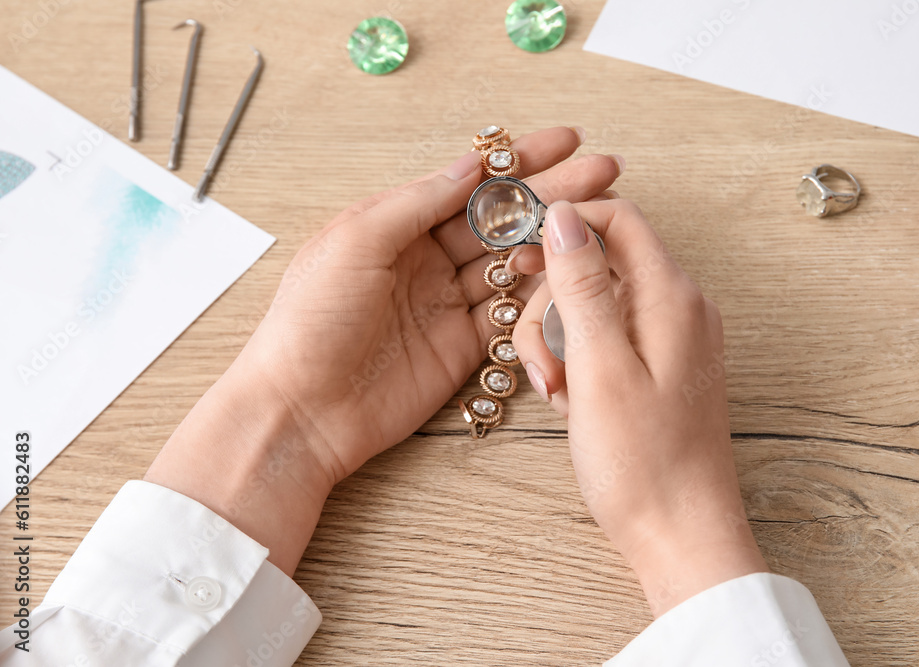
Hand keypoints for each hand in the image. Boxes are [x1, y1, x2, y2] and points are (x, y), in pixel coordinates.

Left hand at [244, 127, 621, 483]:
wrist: (303, 410)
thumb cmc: (310, 321)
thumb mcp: (355, 242)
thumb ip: (416, 202)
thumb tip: (469, 167)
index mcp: (395, 225)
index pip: (469, 183)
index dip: (519, 161)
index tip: (566, 141)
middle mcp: (424, 259)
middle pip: (500, 219)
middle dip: (553, 194)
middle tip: (604, 172)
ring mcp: (445, 303)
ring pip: (511, 263)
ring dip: (552, 242)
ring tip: (595, 221)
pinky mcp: (461, 347)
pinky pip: (509, 315)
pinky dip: (539, 296)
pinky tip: (569, 274)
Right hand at [510, 200, 768, 615]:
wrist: (681, 536)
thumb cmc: (644, 463)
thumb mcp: (599, 366)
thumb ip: (582, 285)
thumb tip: (564, 215)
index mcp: (670, 296)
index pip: (618, 218)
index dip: (564, 225)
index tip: (522, 258)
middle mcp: (678, 307)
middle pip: (599, 263)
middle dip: (553, 301)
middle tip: (537, 355)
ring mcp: (670, 339)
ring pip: (595, 304)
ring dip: (559, 339)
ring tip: (555, 390)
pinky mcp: (658, 368)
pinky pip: (606, 339)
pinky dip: (578, 361)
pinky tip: (571, 401)